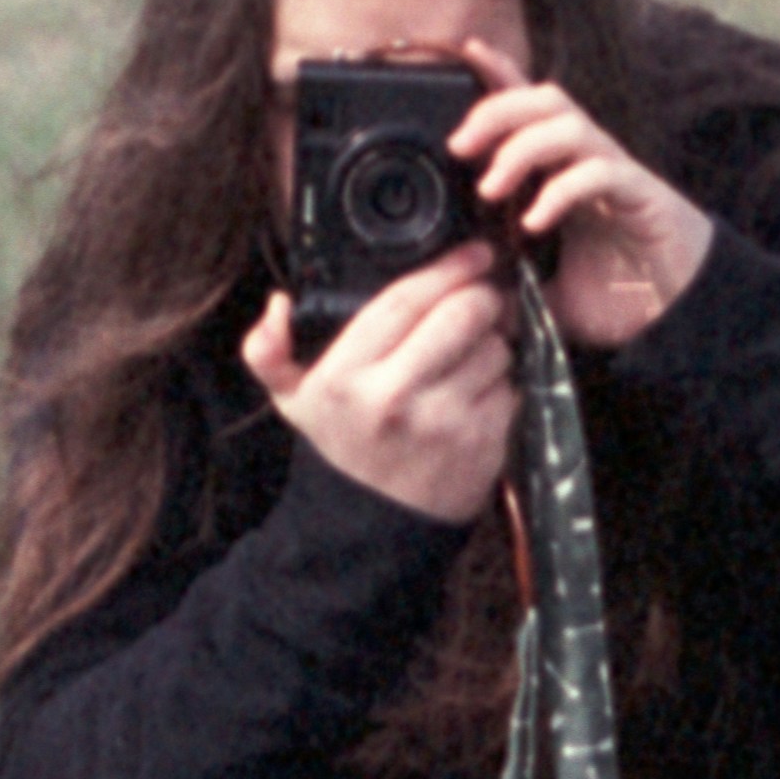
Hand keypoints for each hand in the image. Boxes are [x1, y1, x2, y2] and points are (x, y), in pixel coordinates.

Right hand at [242, 239, 515, 522]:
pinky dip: (501, 381)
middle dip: (481, 295)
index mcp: (345, 377)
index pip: (406, 300)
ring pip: (495, 347)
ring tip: (471, 351)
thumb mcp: (292, 400)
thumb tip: (277, 304)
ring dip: (493, 340)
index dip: (446, 267)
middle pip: (463, 314)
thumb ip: (269, 350)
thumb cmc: (340, 445)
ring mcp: (443, 422)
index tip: (472, 251)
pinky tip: (477, 390)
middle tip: (481, 294)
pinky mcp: (482, 444)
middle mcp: (394, 397)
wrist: (372, 527)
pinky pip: (510, 387)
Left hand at [454, 38, 712, 351]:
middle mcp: (591, 161)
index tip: (466, 50)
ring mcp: (619, 175)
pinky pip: (601, 172)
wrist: (683, 316)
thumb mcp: (546, 294)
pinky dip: (562, 190)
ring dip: (522, 147)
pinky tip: (536, 221)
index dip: (502, 73)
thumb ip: (508, 288)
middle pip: (546, 99)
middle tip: (459, 148)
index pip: (531, 110)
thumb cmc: (620, 295)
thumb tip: (464, 298)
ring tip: (491, 188)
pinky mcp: (643, 197)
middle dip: (498, 111)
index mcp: (566, 170)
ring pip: (569, 126)